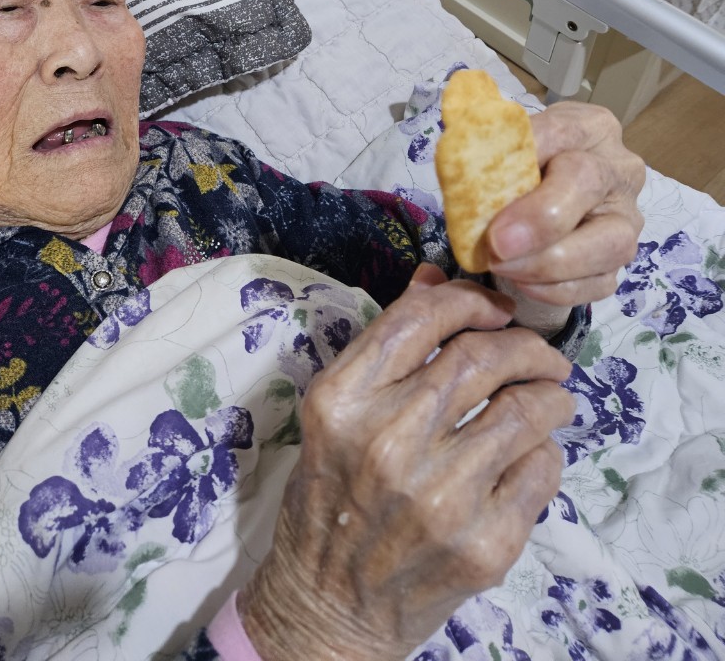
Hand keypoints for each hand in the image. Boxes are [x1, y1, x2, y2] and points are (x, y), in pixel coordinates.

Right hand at [238, 268, 574, 660]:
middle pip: (481, 357)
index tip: (494, 308)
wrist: (330, 602)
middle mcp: (386, 444)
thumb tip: (438, 278)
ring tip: (551, 398)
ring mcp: (438, 498)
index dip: (469, 300)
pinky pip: (541, 470)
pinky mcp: (482, 545)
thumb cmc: (333, 495)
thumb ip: (390, 345)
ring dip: (549, 394)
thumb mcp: (339, 413)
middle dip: (525, 346)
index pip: (420, 318)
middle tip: (541, 356)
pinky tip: (531, 454)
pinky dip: (546, 451)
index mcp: (342, 402)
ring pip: (524, 410)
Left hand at [487, 101, 645, 333]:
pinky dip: (557, 289)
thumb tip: (460, 159)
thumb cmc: (525, 163)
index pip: (561, 131)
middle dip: (540, 218)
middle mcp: (618, 169)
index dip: (524, 156)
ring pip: (611, 243)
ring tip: (503, 266)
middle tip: (497, 243)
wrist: (547, 192)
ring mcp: (626, 218)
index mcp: (592, 127)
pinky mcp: (618, 261)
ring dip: (549, 263)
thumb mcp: (509, 142)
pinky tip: (521, 282)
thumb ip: (488, 147)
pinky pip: (600, 283)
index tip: (489, 184)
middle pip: (589, 183)